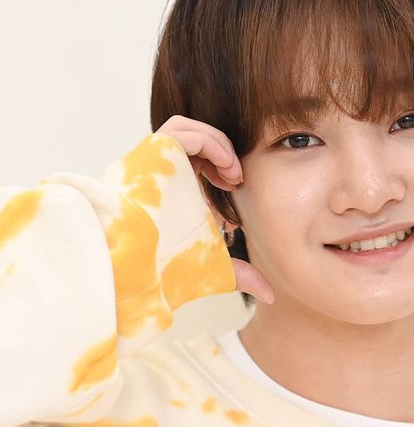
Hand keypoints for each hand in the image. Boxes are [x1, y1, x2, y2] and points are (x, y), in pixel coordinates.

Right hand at [155, 115, 273, 303]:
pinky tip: (226, 169)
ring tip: (232, 174)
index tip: (235, 193)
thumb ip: (238, 272)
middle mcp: (157, 175)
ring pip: (188, 131)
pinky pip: (184, 131)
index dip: (219, 174)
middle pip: (192, 146)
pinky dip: (211, 143)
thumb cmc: (161, 267)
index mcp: (166, 193)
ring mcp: (151, 162)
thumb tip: (271, 295)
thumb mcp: (210, 262)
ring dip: (217, 146)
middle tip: (236, 181)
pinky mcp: (149, 152)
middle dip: (219, 157)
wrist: (131, 265)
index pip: (195, 167)